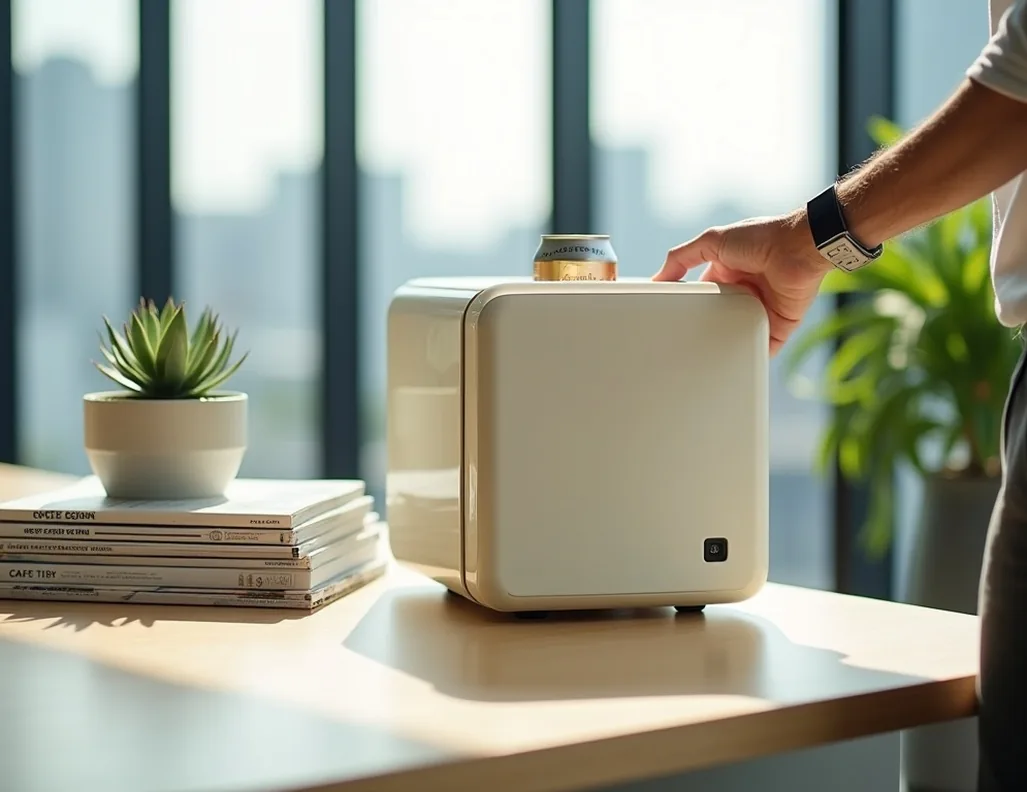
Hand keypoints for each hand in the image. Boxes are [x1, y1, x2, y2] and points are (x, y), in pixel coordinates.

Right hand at [653, 211, 832, 353]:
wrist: (801, 248)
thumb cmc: (762, 237)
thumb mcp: (713, 241)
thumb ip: (682, 256)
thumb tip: (658, 277)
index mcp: (729, 271)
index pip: (703, 292)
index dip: (689, 303)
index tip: (672, 318)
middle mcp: (746, 290)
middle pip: (720, 316)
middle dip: (706, 328)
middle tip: (686, 343)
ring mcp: (763, 309)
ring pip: (739, 332)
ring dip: (727, 342)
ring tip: (706, 359)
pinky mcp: (780, 325)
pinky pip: (763, 344)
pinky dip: (753, 353)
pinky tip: (737, 363)